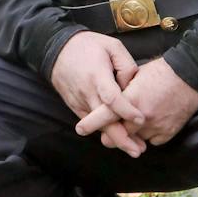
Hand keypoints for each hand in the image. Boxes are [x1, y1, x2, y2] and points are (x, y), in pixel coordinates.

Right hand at [49, 30, 147, 156]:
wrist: (56, 49)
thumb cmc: (87, 46)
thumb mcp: (112, 46)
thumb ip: (127, 65)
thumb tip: (132, 87)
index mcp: (97, 76)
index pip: (112, 98)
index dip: (127, 111)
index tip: (141, 119)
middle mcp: (87, 93)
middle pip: (104, 121)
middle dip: (121, 138)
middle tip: (139, 150)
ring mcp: (79, 101)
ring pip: (97, 126)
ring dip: (115, 139)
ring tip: (134, 148)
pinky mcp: (75, 106)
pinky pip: (90, 123)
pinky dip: (103, 132)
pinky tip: (117, 139)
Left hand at [96, 57, 197, 146]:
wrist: (191, 75)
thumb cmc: (161, 71)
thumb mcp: (135, 77)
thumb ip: (121, 94)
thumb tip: (108, 104)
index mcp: (130, 99)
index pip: (104, 116)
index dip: (90, 124)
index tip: (80, 129)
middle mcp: (141, 116)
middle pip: (116, 135)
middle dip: (110, 134)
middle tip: (108, 131)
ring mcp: (155, 126)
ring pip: (134, 140)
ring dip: (131, 135)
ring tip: (134, 123)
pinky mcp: (168, 133)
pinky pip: (151, 141)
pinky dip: (148, 135)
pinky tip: (151, 122)